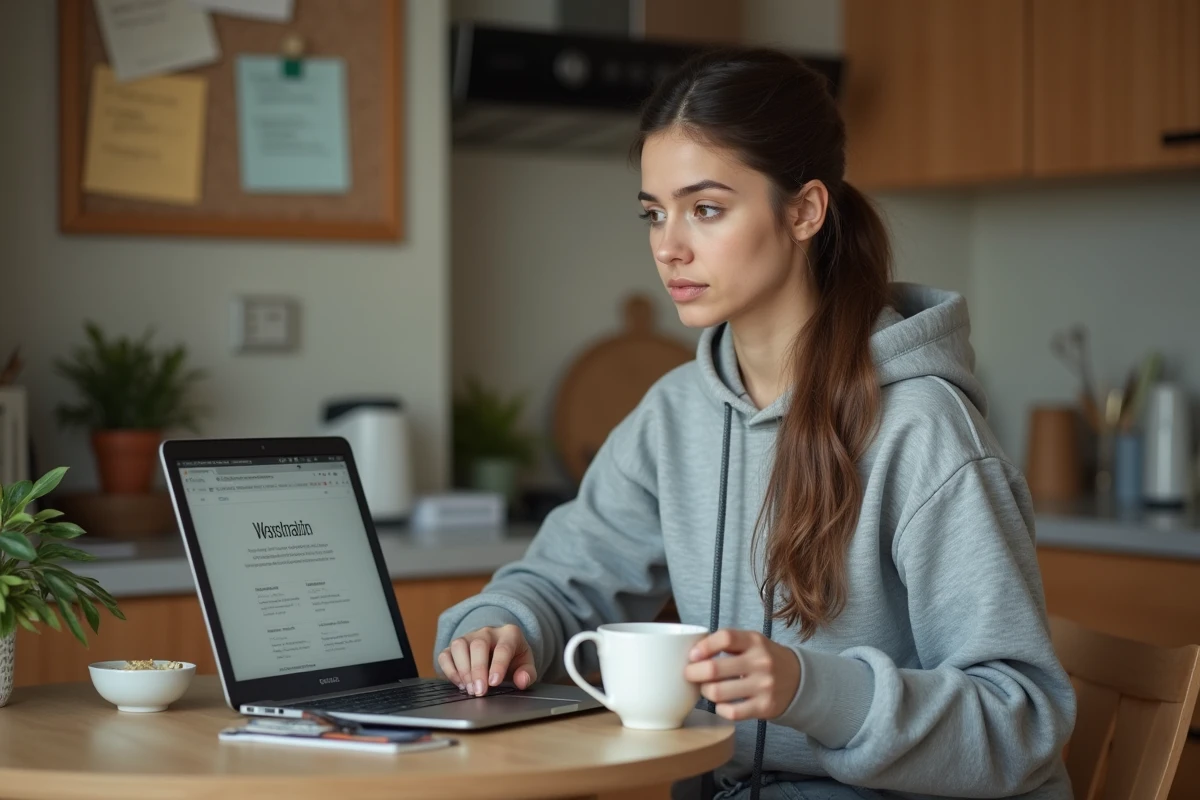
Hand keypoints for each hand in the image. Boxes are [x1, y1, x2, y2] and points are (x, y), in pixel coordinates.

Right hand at [437, 624, 536, 696]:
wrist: (500, 649)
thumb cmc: (514, 659)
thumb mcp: (526, 665)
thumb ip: (528, 674)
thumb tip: (522, 681)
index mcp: (509, 634)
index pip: (503, 647)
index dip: (498, 665)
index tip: (494, 683)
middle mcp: (487, 632)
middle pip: (478, 645)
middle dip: (477, 670)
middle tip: (479, 692)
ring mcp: (468, 637)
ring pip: (459, 646)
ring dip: (462, 669)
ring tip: (469, 689)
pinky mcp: (454, 647)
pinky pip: (445, 654)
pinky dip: (449, 670)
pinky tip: (459, 684)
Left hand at [683, 628, 800, 720]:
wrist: (799, 680)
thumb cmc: (764, 659)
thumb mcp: (752, 642)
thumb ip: (727, 643)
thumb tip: (693, 652)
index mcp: (755, 641)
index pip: (725, 638)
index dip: (704, 646)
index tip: (692, 655)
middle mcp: (761, 662)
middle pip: (715, 668)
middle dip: (693, 673)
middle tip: (689, 674)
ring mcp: (764, 686)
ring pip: (718, 692)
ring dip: (705, 691)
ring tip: (706, 689)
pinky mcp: (765, 707)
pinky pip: (732, 712)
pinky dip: (720, 708)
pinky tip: (720, 704)